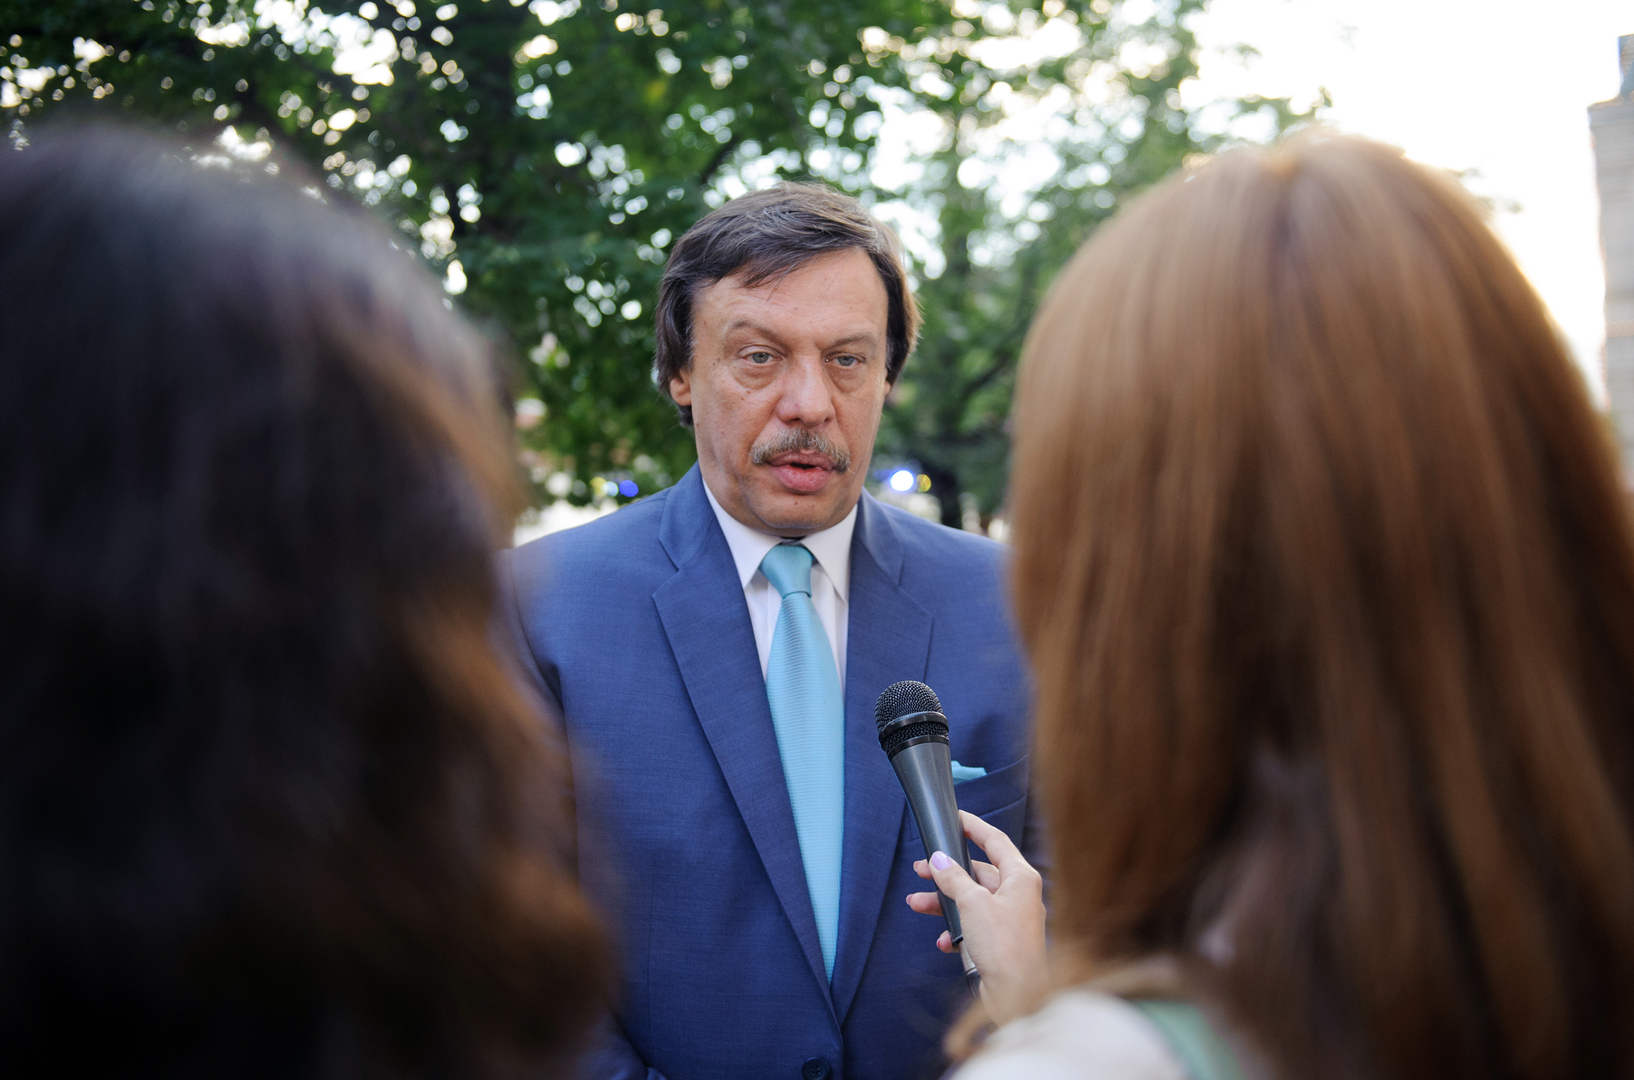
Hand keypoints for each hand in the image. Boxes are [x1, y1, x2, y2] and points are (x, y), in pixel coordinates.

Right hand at [904, 810, 1044, 1024]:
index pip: (996, 841)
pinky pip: (974, 925)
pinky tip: (944, 940)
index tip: (956, 818)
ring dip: (944, 902)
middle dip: (947, 873)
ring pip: (972, 900)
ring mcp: (1010, 918)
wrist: (1018, 995)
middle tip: (921, 868)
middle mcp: (1018, 894)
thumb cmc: (1006, 947)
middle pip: (978, 872)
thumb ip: (954, 879)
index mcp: (1021, 878)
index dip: (974, 827)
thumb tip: (939, 861)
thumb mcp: (973, 904)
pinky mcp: (1001, 940)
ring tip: (917, 903)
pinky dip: (956, 929)